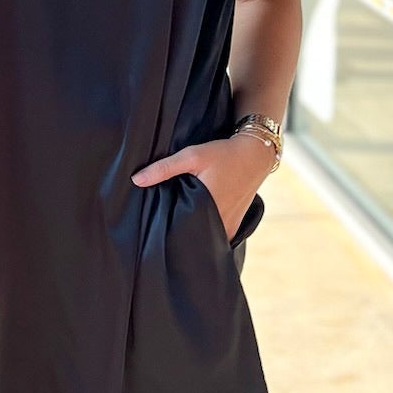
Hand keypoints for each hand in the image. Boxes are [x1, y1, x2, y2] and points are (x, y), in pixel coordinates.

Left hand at [131, 133, 271, 241]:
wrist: (256, 154)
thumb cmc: (224, 154)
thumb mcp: (192, 156)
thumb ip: (164, 168)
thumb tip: (136, 180)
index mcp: (208, 208)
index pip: (181, 230)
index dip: (167, 232)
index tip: (154, 231)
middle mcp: (220, 221)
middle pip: (193, 236)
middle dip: (179, 235)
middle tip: (162, 232)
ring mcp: (230, 225)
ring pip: (206, 238)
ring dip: (194, 234)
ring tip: (178, 229)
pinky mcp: (235, 225)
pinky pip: (217, 235)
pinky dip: (207, 232)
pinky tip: (196, 225)